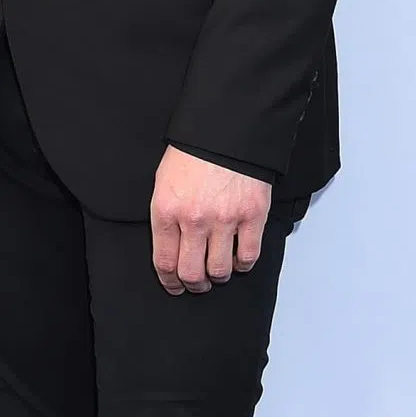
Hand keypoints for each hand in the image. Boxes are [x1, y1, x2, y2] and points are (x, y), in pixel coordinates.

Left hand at [150, 147, 270, 294]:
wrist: (227, 130)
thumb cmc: (193, 154)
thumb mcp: (163, 183)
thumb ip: (166, 217)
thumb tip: (170, 248)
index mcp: (167, 211)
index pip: (165, 262)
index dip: (169, 282)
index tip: (174, 286)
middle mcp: (194, 220)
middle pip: (192, 274)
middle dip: (194, 285)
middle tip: (198, 284)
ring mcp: (225, 219)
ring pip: (220, 270)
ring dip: (218, 276)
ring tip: (219, 271)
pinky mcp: (252, 216)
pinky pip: (248, 256)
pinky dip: (243, 264)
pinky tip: (239, 259)